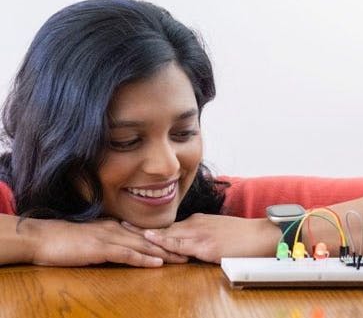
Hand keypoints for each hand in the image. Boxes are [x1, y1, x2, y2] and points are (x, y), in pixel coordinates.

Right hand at [22, 217, 187, 266]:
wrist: (45, 236)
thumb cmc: (67, 239)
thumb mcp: (93, 238)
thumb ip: (109, 240)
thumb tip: (123, 247)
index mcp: (115, 227)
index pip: (144, 235)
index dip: (163, 240)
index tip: (178, 245)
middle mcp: (117, 229)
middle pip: (149, 240)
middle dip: (170, 246)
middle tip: (189, 252)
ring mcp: (110, 238)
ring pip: (143, 246)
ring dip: (163, 253)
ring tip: (182, 258)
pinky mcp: (101, 248)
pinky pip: (127, 254)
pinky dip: (143, 259)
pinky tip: (157, 264)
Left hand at [123, 213, 280, 262]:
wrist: (261, 235)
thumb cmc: (241, 235)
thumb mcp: (216, 230)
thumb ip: (199, 234)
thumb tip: (185, 243)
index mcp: (196, 222)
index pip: (168, 226)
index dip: (148, 227)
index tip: (131, 225)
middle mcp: (194, 225)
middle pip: (163, 227)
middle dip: (140, 228)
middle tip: (118, 223)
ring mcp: (200, 234)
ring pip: (168, 234)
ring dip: (145, 234)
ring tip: (125, 230)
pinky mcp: (207, 245)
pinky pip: (181, 245)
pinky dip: (164, 242)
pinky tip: (151, 241)